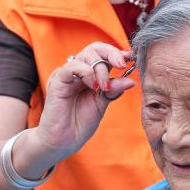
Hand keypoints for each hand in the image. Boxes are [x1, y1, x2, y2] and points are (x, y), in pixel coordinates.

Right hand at [36, 43, 135, 158]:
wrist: (63, 141)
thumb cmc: (80, 123)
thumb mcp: (101, 104)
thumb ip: (113, 90)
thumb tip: (131, 80)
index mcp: (90, 74)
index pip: (103, 54)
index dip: (117, 53)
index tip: (131, 57)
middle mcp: (79, 71)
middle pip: (95, 48)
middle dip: (111, 54)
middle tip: (121, 65)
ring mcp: (68, 74)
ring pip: (86, 55)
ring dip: (101, 69)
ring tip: (103, 87)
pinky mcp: (58, 80)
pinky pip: (72, 67)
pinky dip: (87, 72)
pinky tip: (93, 86)